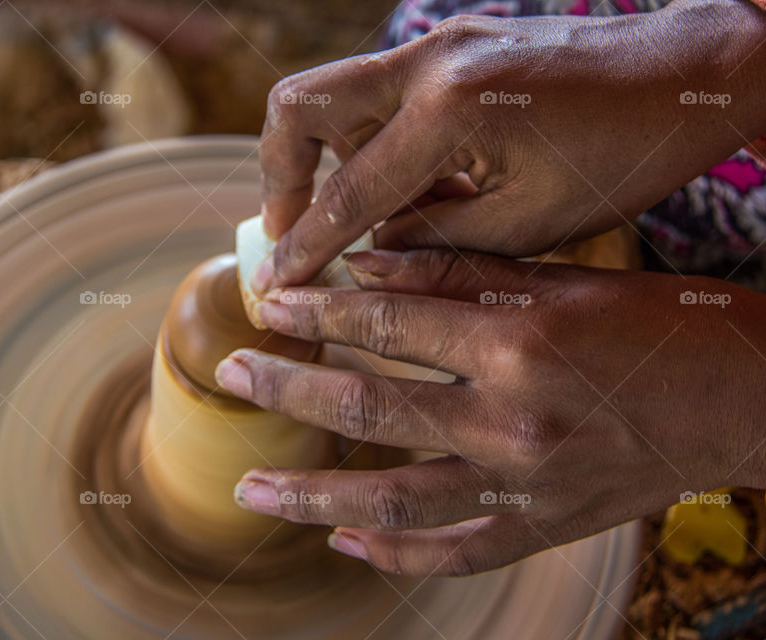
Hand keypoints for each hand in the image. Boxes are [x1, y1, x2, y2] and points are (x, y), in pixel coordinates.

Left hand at [215, 248, 765, 575]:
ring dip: (311, 492)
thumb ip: (457, 276)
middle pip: (368, 407)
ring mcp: (524, 486)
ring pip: (391, 498)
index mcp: (517, 342)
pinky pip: (450, 552)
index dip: (316, 310)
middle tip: (231, 374)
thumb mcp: (561, 278)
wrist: (741, 399)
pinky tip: (340, 539)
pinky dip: (391, 552)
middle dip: (287, 387)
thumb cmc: (658, 323)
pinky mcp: (541, 527)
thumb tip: (364, 267)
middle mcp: (511, 420)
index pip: (386, 325)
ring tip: (251, 484)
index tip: (268, 302)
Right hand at [253, 0, 765, 295]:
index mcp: (450, 111)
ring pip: (334, 95)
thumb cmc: (624, 153)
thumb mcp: (528, 223)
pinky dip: (375, 143)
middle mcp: (429, 62)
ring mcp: (439, 43)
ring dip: (329, 159)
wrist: (686, 74)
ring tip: (366, 220)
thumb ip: (434, 240)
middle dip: (281, 175)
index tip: (274, 281)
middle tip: (291, 231)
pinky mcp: (453, 44)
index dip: (305, 245)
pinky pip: (381, 94)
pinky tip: (415, 189)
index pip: (348, 192)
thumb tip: (369, 251)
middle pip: (298, 105)